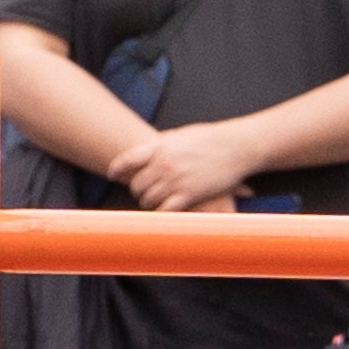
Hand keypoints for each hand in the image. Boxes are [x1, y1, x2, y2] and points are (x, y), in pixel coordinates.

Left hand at [124, 115, 274, 213]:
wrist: (236, 146)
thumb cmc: (211, 138)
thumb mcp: (180, 135)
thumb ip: (162, 145)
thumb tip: (148, 149)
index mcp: (159, 147)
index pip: (126, 160)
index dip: (116, 169)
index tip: (112, 175)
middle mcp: (163, 164)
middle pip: (136, 184)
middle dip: (136, 189)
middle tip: (140, 192)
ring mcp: (176, 180)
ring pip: (149, 198)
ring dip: (148, 202)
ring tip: (152, 202)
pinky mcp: (190, 194)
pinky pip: (166, 209)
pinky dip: (162, 212)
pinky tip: (164, 212)